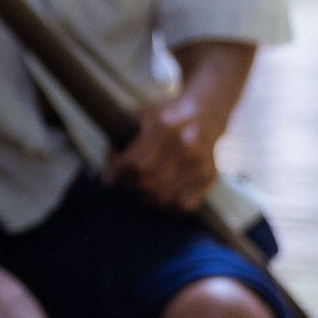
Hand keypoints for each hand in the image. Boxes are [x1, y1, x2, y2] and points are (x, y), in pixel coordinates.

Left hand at [107, 85, 220, 212]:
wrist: (205, 111)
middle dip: (130, 187)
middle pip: (147, 183)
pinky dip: (168, 206)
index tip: (110, 178)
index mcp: (164, 125)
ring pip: (163, 198)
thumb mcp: (139, 116)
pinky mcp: (210, 175)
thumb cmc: (164, 116)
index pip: (134, 163)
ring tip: (141, 190)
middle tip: (126, 183)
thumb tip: (108, 180)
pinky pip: (183, 205)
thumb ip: (119, 143)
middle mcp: (185, 143)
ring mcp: (200, 161)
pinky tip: (162, 196)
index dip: (117, 174)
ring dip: (146, 199)